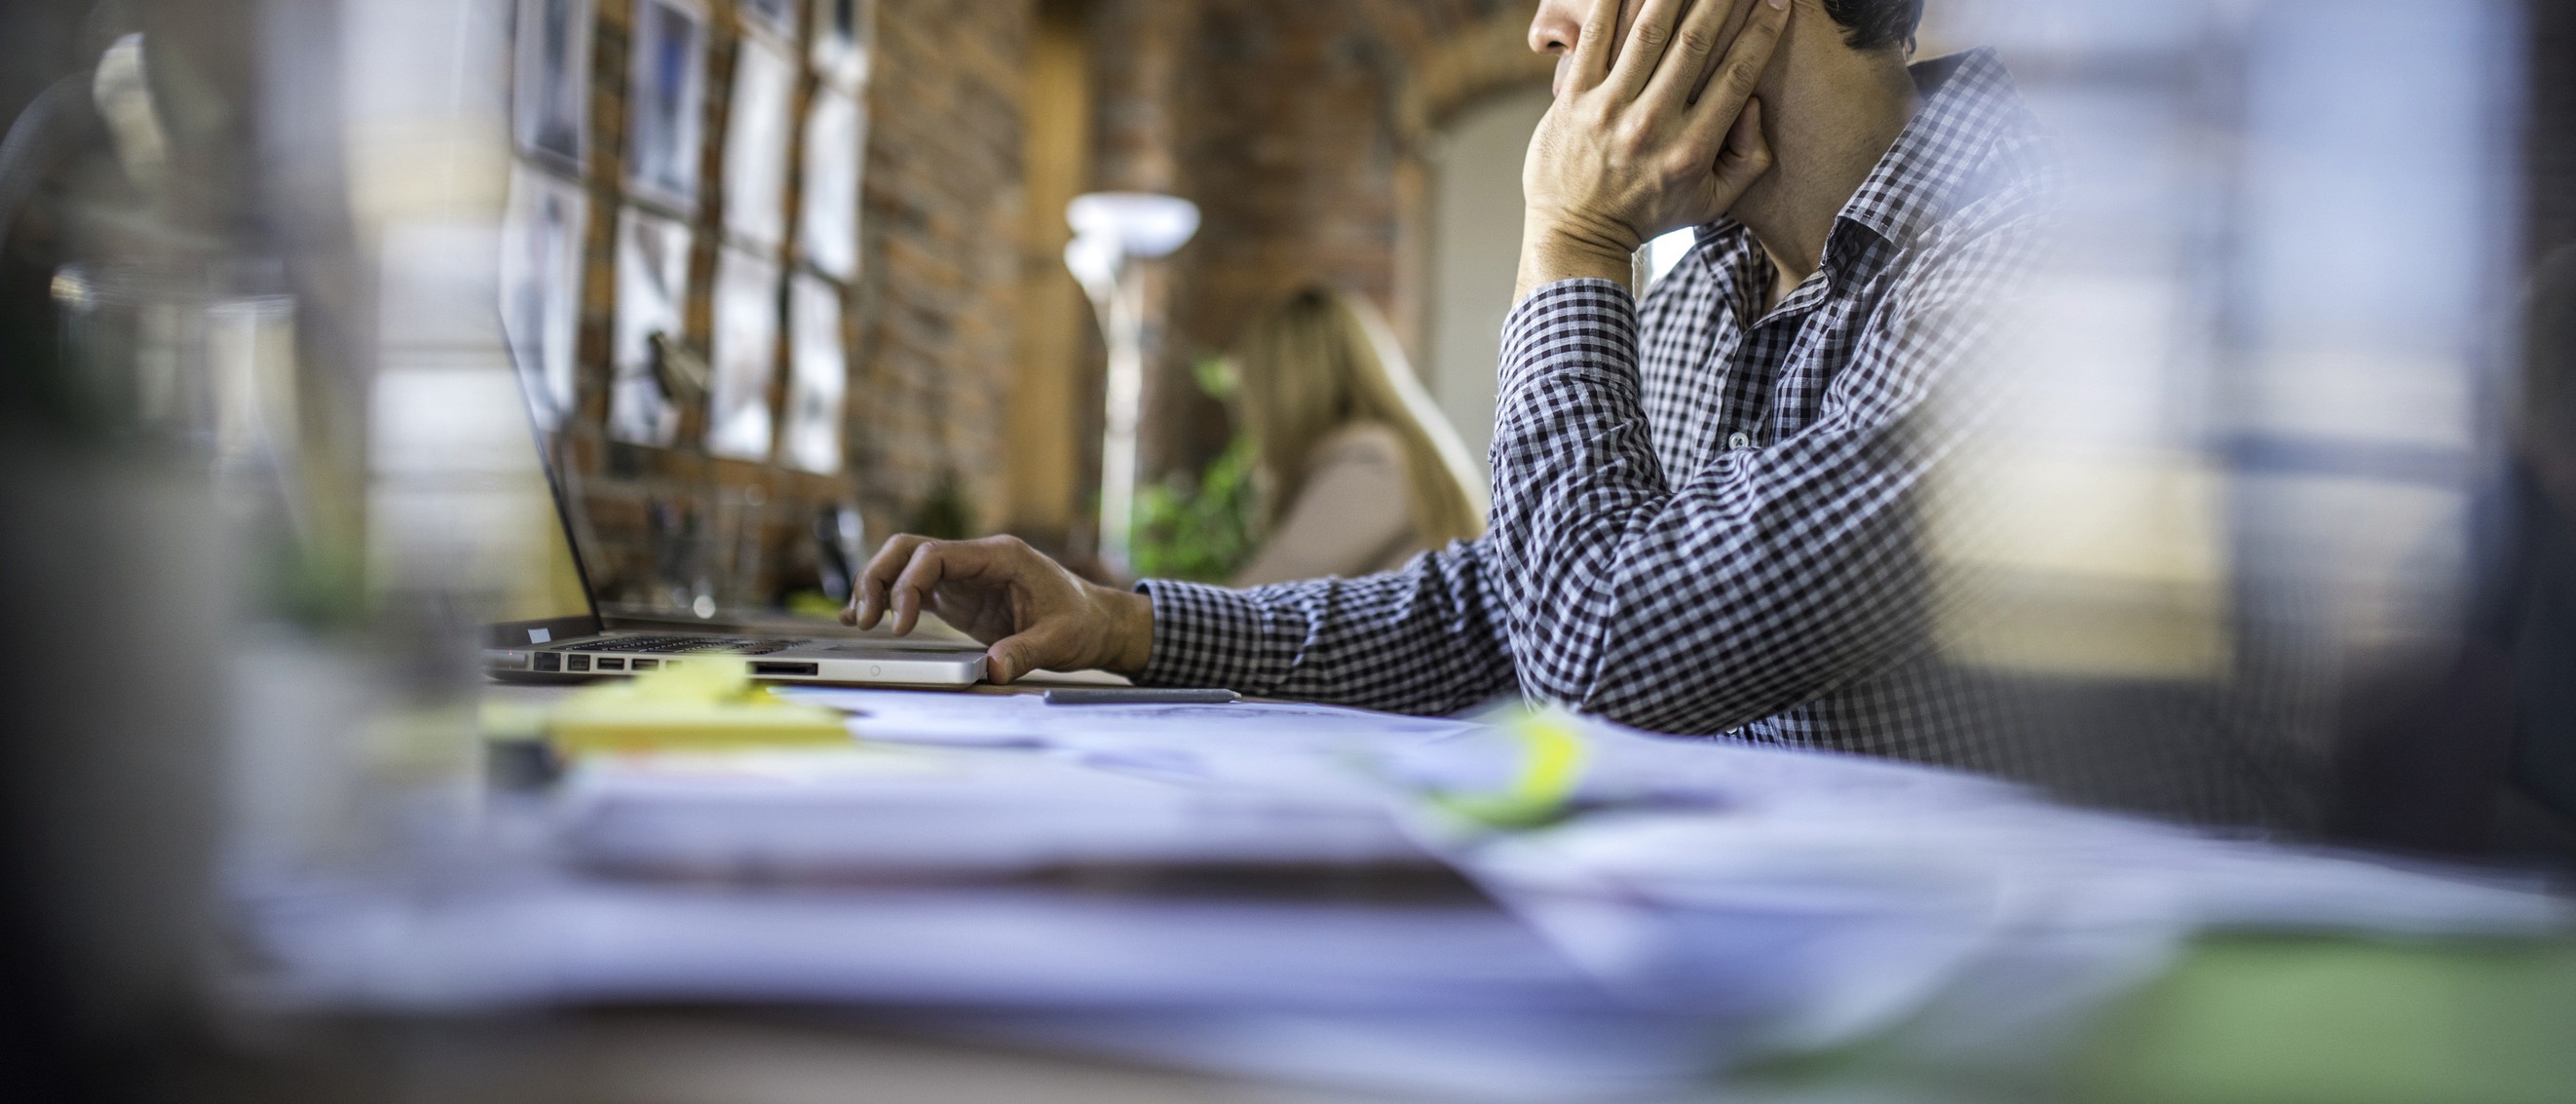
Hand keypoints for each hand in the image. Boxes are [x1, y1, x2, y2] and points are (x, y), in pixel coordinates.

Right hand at [843, 534, 1154, 683]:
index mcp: (1000, 557)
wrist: (1097, 622)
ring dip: (878, 587)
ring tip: (858, 622)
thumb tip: (993, 669)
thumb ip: (1025, 652)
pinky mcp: (959, 597)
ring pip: (906, 565)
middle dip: (879, 577)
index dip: (908, 585)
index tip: (899, 624)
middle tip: (865, 619)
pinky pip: (915, 589)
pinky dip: (889, 601)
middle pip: (909, 550)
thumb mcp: (1059, 641)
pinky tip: (866, 619)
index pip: (936, 554)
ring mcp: (965, 576)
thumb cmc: (1082, 622)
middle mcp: (977, 560)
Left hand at [1518, 0, 1786, 298]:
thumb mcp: (1713, 203)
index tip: (1779, 0)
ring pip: (1648, 32)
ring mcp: (1608, 109)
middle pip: (1695, 43)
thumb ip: (1748, 158)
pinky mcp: (1572, 99)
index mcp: (1692, 149)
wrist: (1576, 234)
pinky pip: (1595, 38)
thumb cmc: (1651, 214)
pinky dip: (1613, 2)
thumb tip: (1755, 103)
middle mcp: (1652, 125)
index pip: (1736, 75)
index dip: (1762, 32)